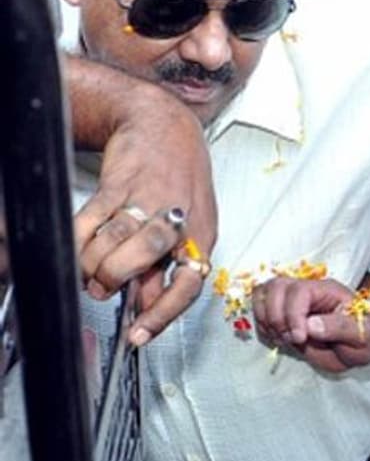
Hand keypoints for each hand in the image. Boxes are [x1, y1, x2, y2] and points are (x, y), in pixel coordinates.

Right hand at [71, 71, 216, 345]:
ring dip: (93, 264)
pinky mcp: (118, 183)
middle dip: (114, 282)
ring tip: (89, 269)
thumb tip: (148, 306)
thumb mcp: (190, 224)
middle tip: (102, 289)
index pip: (188, 284)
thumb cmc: (180, 178)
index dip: (163, 314)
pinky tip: (77, 245)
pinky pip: (90, 220)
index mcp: (201, 235)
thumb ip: (168, 265)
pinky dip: (78, 239)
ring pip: (113, 243)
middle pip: (143, 261)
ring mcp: (147, 198)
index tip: (138, 335)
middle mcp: (177, 218)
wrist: (164, 125)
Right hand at [251, 277, 369, 372]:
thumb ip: (340, 328)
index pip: (299, 291)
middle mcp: (307, 291)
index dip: (293, 315)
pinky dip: (262, 325)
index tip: (300, 338)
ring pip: (263, 293)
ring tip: (284, 338)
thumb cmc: (366, 335)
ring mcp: (292, 300)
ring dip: (266, 320)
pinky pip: (259, 308)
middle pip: (275, 287)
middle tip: (291, 339)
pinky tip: (279, 338)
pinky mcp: (282, 312)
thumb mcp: (364, 334)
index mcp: (328, 291)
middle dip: (276, 317)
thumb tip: (311, 325)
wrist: (362, 343)